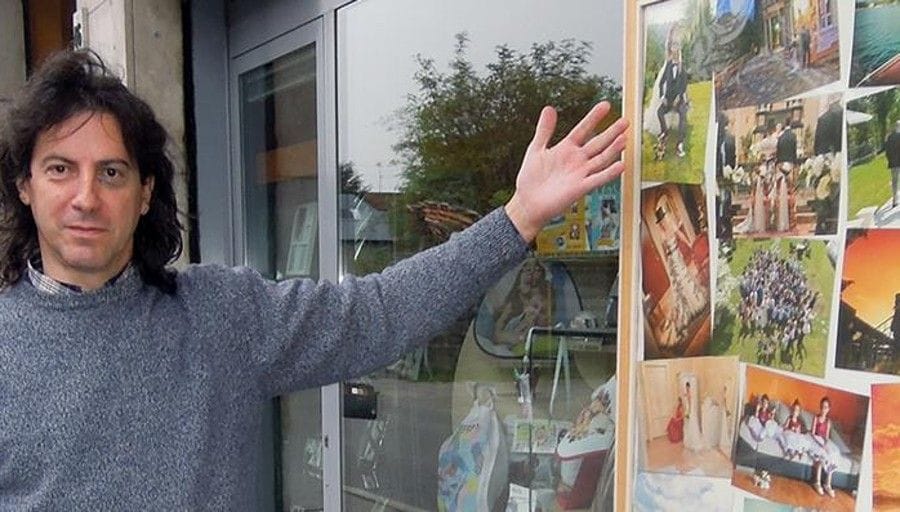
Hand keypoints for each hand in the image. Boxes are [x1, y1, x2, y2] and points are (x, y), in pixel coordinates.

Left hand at [505, 102, 627, 241]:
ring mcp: (580, 173)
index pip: (583, 129)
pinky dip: (609, 173)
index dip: (594, 118)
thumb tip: (549, 108)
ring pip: (601, 159)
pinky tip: (620, 165)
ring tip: (624, 138)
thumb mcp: (536, 149)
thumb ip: (544, 130)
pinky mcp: (580, 188)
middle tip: (624, 121)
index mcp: (566, 149)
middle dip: (611, 132)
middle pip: (598, 143)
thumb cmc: (530, 179)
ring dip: (613, 150)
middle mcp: (576, 160)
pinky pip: (598, 179)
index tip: (605, 105)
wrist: (527, 203)